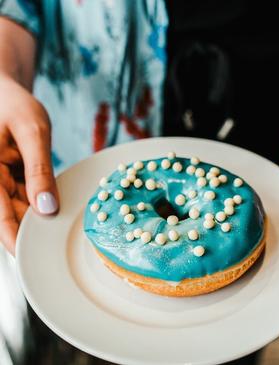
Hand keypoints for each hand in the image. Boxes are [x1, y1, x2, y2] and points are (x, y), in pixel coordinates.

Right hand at [0, 75, 58, 254]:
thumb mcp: (33, 131)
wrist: (5, 91)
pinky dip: (39, 203)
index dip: (12, 238)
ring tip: (59, 232)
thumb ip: (39, 169)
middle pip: (7, 215)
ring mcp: (0, 181)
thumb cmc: (14, 105)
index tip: (29, 258)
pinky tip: (54, 209)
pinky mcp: (10, 178)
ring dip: (37, 219)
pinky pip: (24, 197)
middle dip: (29, 231)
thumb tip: (46, 207)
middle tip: (53, 249)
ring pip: (17, 209)